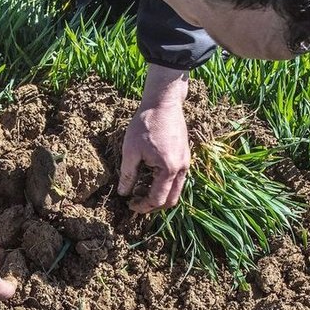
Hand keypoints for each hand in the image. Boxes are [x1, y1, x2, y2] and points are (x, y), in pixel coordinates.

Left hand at [118, 64, 190, 213]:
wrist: (164, 102)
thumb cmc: (146, 123)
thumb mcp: (131, 150)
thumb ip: (128, 175)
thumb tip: (124, 193)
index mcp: (169, 169)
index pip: (157, 199)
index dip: (142, 206)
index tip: (129, 205)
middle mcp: (182, 169)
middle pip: (171, 200)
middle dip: (154, 206)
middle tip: (137, 202)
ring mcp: (186, 163)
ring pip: (176, 190)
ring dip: (160, 195)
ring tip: (141, 190)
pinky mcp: (185, 156)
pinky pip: (178, 179)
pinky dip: (165, 184)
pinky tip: (150, 176)